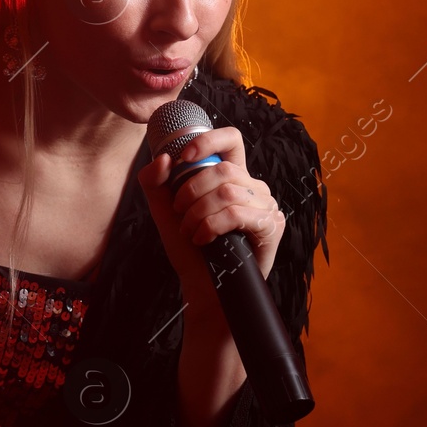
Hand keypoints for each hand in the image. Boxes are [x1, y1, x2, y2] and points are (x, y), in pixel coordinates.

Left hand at [137, 124, 283, 303]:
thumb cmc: (189, 249)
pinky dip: (212, 225)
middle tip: (180, 213)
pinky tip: (203, 239)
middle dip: (191, 191)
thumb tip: (162, 158)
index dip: (208, 140)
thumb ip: (155, 182)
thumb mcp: (165, 211)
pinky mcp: (271, 226)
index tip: (183, 157)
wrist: (203, 287)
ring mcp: (266, 205)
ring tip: (190, 232)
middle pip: (223, 169)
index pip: (230, 139)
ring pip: (228, 191)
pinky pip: (237, 213)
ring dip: (198, 213)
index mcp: (231, 177)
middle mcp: (252, 187)